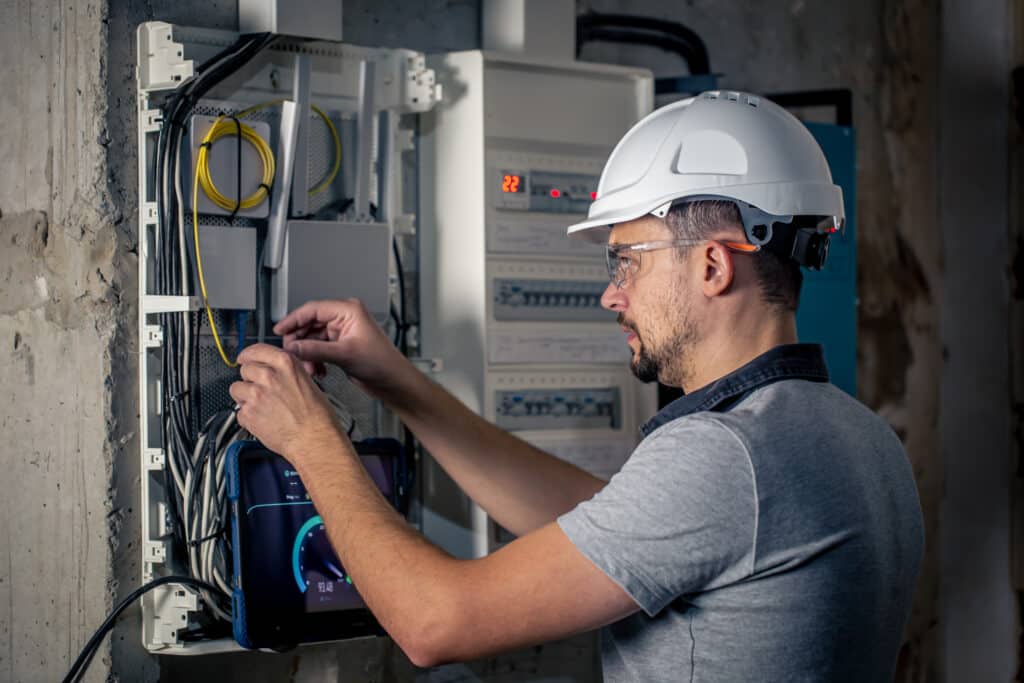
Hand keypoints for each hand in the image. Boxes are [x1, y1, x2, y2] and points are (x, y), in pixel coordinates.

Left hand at [229, 343, 341, 460]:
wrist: (314, 439)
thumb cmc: (318, 416)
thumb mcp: (307, 381)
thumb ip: (286, 372)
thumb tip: (273, 371)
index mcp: (285, 363)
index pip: (255, 350)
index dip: (248, 356)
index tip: (245, 359)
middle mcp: (268, 376)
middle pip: (244, 369)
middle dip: (250, 379)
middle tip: (261, 389)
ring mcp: (255, 395)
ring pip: (236, 389)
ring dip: (244, 396)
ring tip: (260, 406)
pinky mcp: (248, 414)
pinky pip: (239, 411)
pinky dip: (248, 417)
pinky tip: (263, 420)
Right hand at [273, 299, 410, 397]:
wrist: (393, 381)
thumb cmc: (381, 363)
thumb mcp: (344, 355)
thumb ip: (315, 350)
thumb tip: (293, 347)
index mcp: (348, 310)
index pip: (312, 309)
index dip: (293, 319)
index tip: (279, 330)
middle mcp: (344, 318)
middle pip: (310, 324)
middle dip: (300, 341)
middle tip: (291, 353)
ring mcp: (342, 332)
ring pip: (313, 339)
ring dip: (307, 354)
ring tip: (308, 367)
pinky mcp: (341, 345)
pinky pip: (319, 349)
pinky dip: (315, 359)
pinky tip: (317, 370)